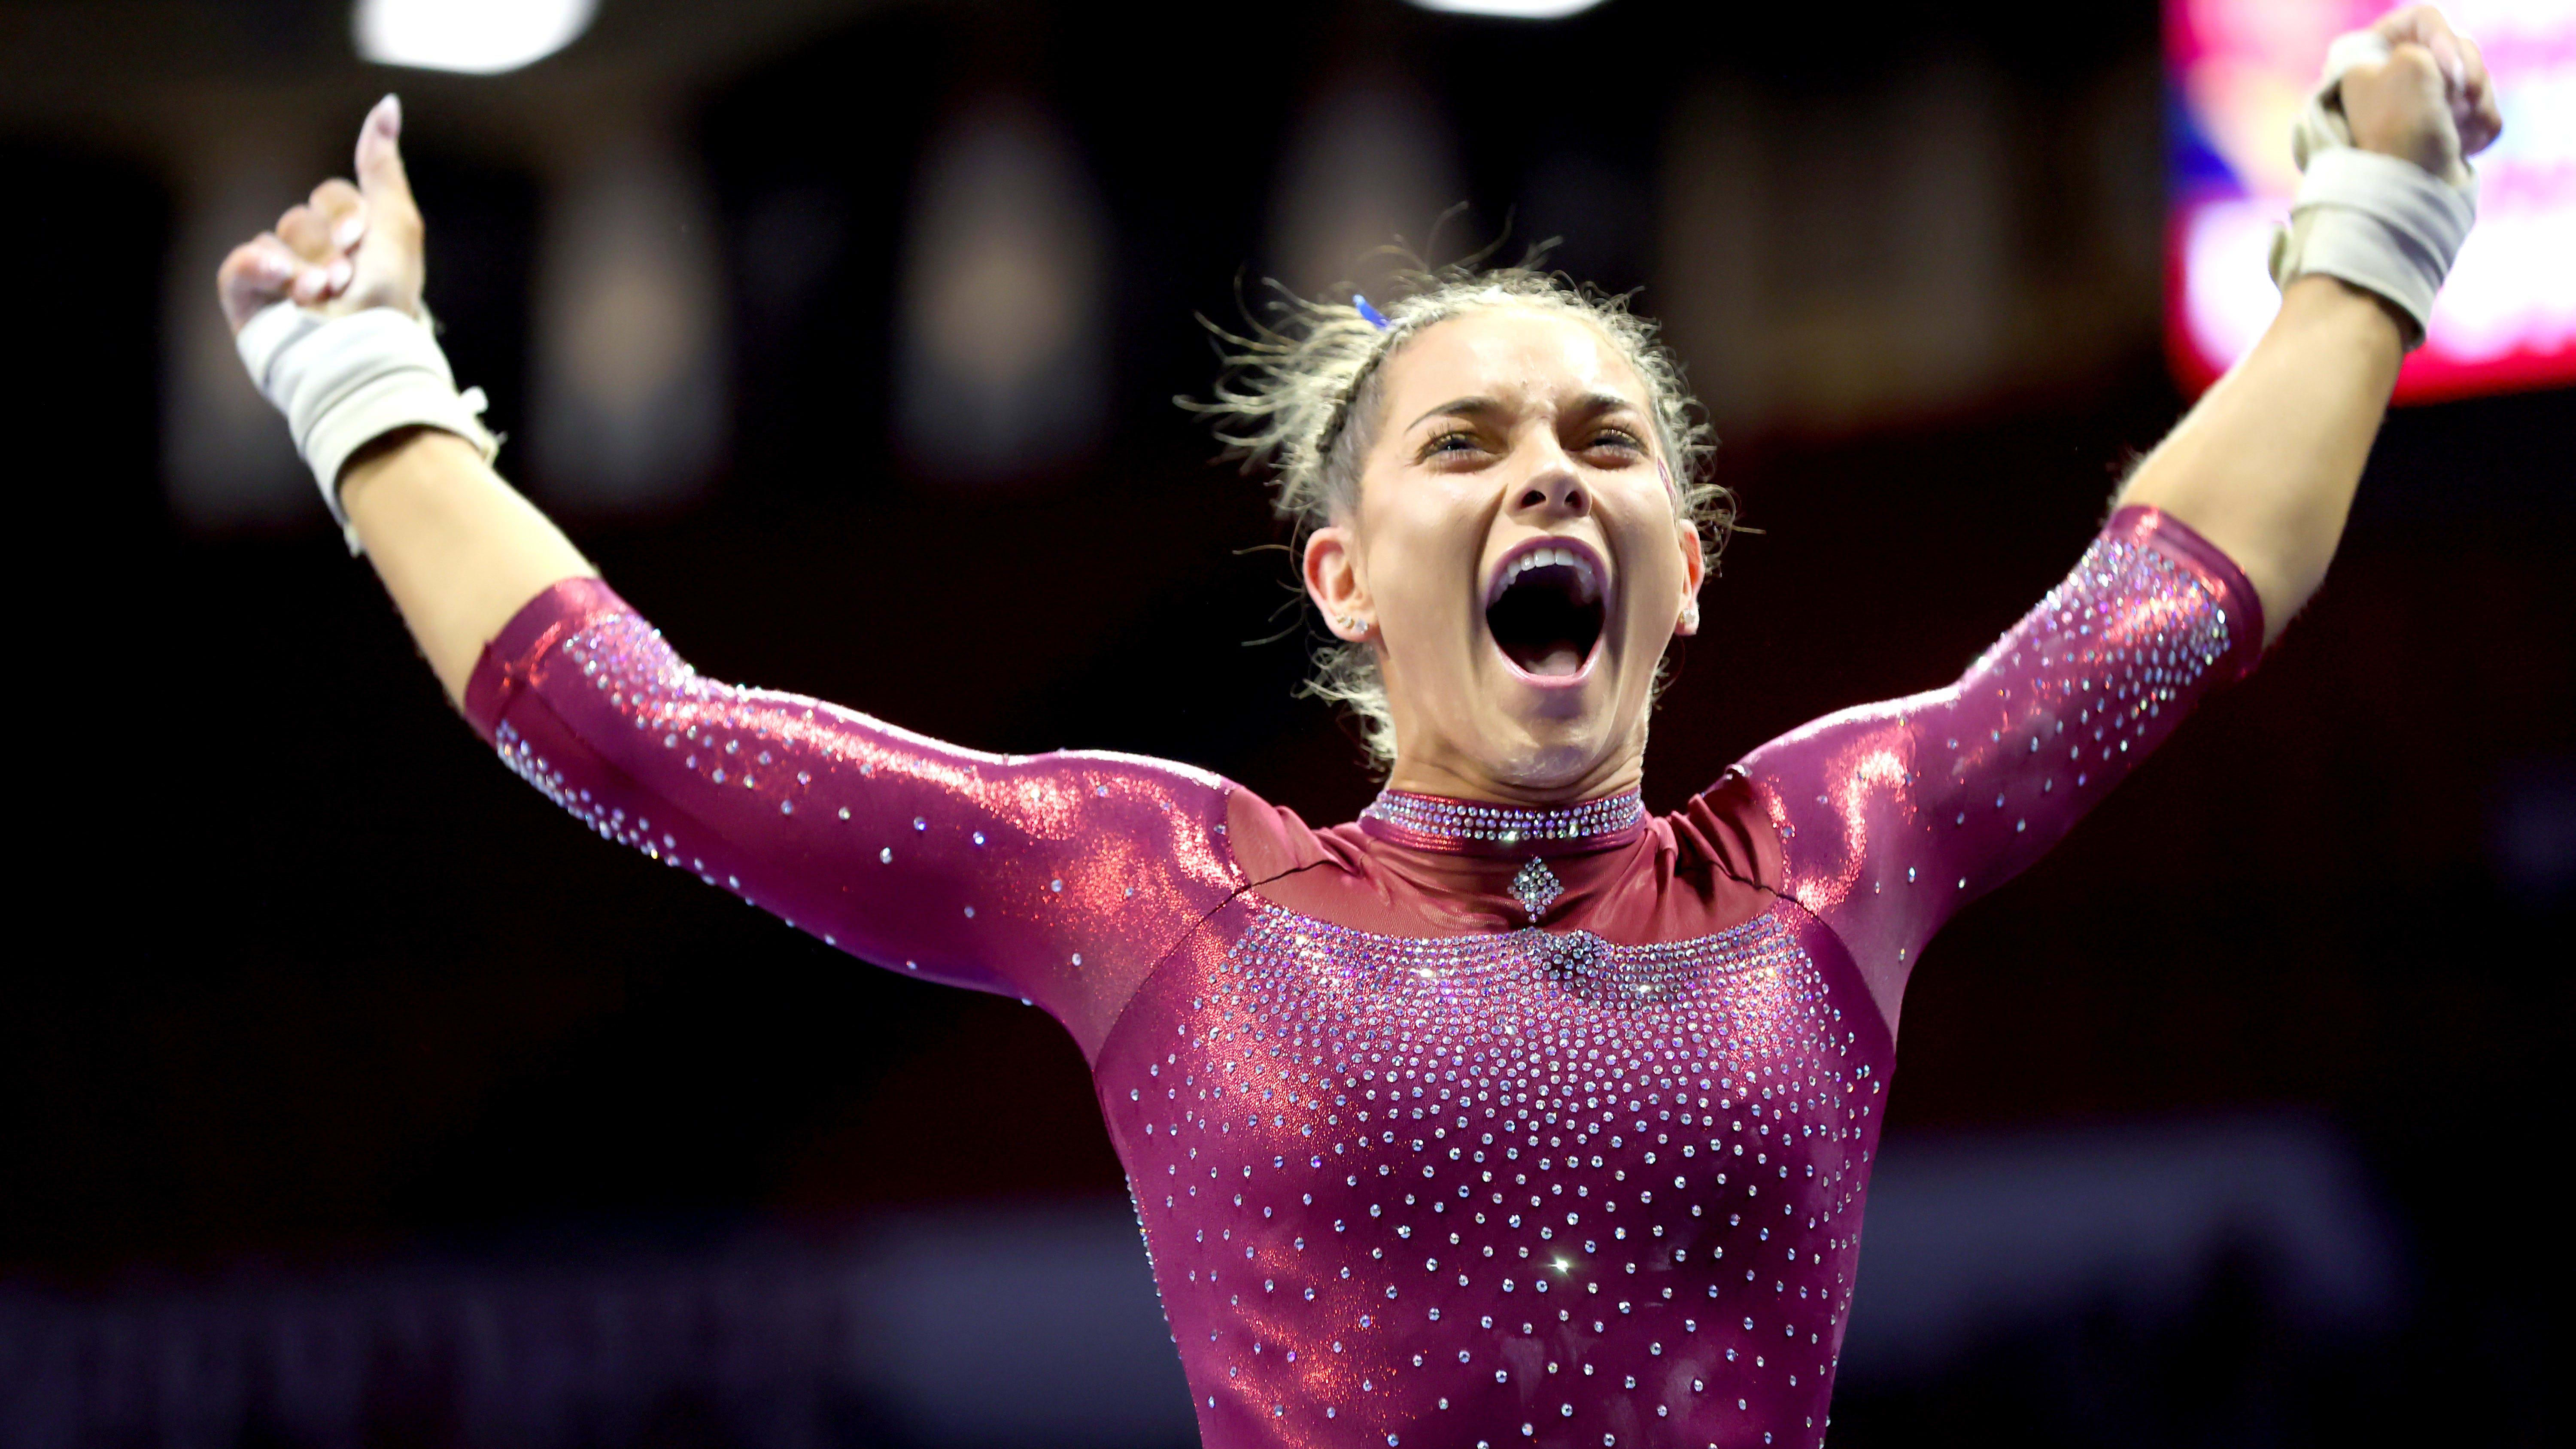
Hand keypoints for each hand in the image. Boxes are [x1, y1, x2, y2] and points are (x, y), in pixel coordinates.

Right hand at [216, 95, 426, 335]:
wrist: (359, 355)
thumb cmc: (387, 298)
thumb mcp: (396, 223)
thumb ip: (382, 166)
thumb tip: (387, 104)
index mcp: (355, 244)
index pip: (333, 196)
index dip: (346, 215)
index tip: (362, 242)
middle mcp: (318, 258)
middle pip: (304, 216)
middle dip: (327, 245)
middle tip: (345, 278)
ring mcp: (283, 282)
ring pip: (275, 237)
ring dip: (303, 265)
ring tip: (323, 296)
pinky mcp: (250, 304)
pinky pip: (239, 264)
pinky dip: (261, 269)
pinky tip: (285, 284)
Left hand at [2340, 6, 2503, 187]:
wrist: (2406, 190)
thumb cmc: (2399, 127)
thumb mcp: (2410, 66)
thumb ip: (2429, 46)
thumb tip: (2444, 70)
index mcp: (2370, 59)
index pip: (2420, 20)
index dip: (2440, 35)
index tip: (2445, 65)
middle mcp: (2395, 80)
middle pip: (2457, 48)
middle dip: (2464, 74)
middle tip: (2454, 99)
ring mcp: (2425, 107)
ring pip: (2476, 81)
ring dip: (2474, 104)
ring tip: (2454, 129)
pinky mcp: (2447, 133)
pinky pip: (2483, 115)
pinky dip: (2479, 129)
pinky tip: (2462, 147)